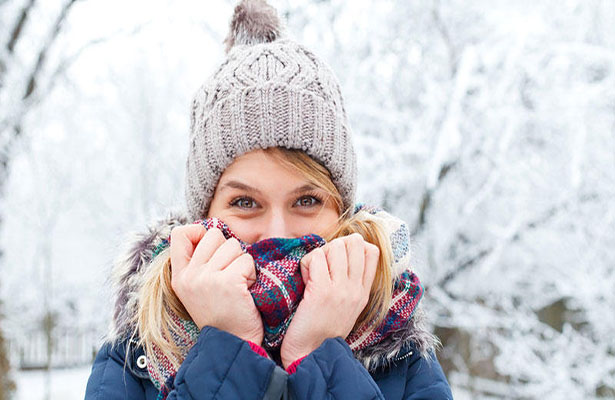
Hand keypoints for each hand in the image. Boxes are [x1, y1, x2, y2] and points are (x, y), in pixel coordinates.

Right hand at [170, 224, 263, 344]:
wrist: (233, 344)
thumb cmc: (222, 313)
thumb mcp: (197, 289)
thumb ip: (199, 262)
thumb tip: (212, 231)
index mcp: (180, 276)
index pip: (179, 233)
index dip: (199, 232)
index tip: (212, 250)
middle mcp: (190, 276)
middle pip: (214, 234)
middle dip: (228, 250)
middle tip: (230, 274)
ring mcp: (207, 278)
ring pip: (233, 245)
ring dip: (242, 263)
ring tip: (238, 285)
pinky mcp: (228, 281)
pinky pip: (247, 260)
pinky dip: (252, 274)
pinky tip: (246, 291)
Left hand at [280, 233, 378, 367]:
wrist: (311, 355)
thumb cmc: (322, 332)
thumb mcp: (347, 309)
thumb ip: (350, 285)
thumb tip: (343, 256)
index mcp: (364, 292)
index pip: (372, 251)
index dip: (352, 246)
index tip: (337, 260)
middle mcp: (356, 289)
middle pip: (354, 242)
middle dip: (334, 246)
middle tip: (323, 265)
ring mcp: (341, 289)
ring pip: (335, 246)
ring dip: (319, 254)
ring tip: (313, 273)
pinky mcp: (322, 290)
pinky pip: (316, 257)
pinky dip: (307, 264)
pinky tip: (305, 280)